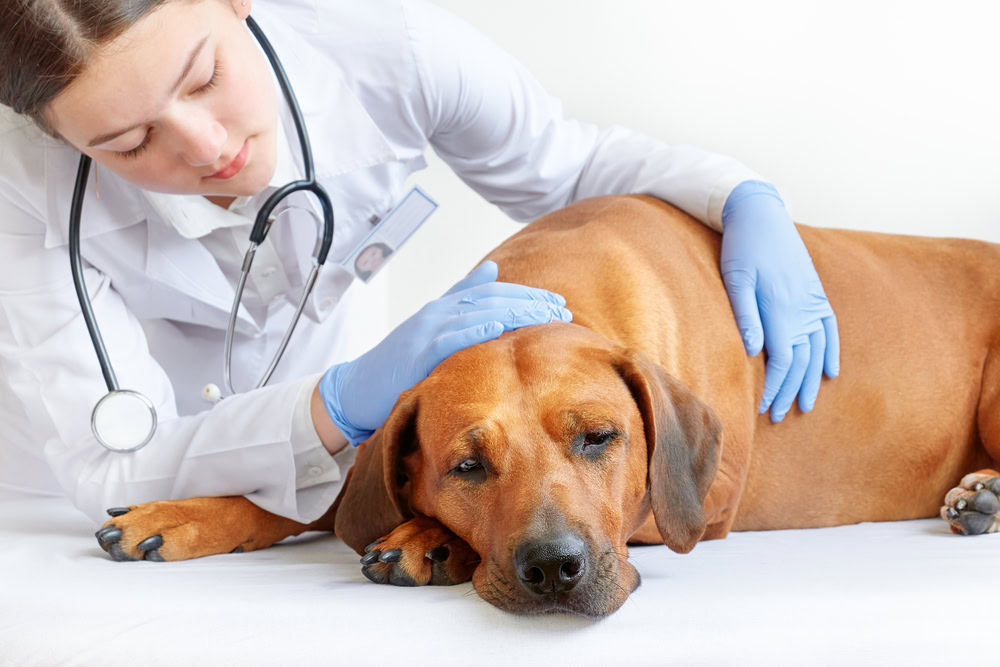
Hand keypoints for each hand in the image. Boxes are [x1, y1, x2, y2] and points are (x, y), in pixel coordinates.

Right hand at [319, 261, 571, 443]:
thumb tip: (491, 269)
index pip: (492, 293)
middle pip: (491, 299)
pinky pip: (450, 338)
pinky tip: (498, 327)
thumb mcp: (431, 327)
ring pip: (477, 313)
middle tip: (561, 310)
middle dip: (529, 303)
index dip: (526, 295)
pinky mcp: (417, 352)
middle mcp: (437, 312)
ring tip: (543, 315)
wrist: (356, 389)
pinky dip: (474, 329)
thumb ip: (460, 298)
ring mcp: (426, 330)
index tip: (555, 302)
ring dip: (514, 312)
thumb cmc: (397, 363)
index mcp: (444, 307)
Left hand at [720, 181, 839, 422]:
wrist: (761, 212)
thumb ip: (746, 314)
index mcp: (781, 309)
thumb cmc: (741, 246)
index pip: (781, 361)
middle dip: (790, 392)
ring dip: (811, 380)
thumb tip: (754, 351)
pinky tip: (831, 372)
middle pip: (800, 362)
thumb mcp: (735, 277)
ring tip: (805, 406)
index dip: (774, 388)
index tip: (763, 409)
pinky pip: (830, 329)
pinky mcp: (816, 293)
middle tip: (778, 417)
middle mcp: (803, 309)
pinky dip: (831, 352)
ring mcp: (813, 301)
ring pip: (817, 351)